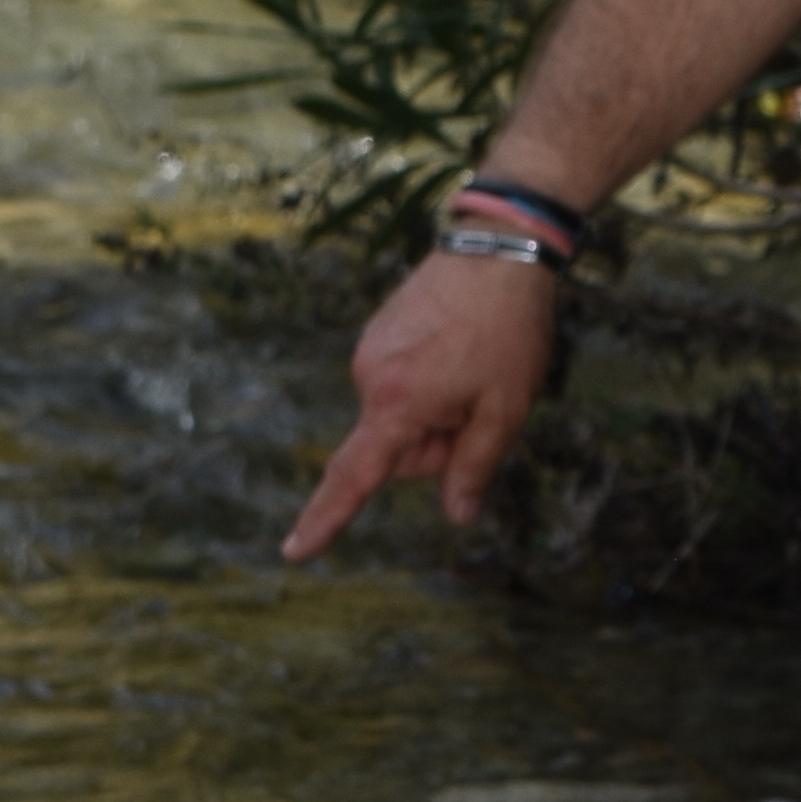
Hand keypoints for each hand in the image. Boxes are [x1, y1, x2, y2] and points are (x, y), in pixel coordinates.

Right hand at [283, 247, 563, 562]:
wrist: (498, 250)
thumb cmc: (506, 332)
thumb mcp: (504, 410)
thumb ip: (474, 467)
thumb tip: (458, 515)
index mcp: (395, 404)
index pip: (354, 477)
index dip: (326, 520)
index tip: (294, 551)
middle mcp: (368, 378)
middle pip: (397, 448)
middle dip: (437, 440)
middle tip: (480, 400)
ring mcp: (369, 351)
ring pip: (400, 414)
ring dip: (436, 408)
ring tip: (472, 365)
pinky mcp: (377, 332)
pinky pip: (400, 382)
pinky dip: (428, 381)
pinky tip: (458, 348)